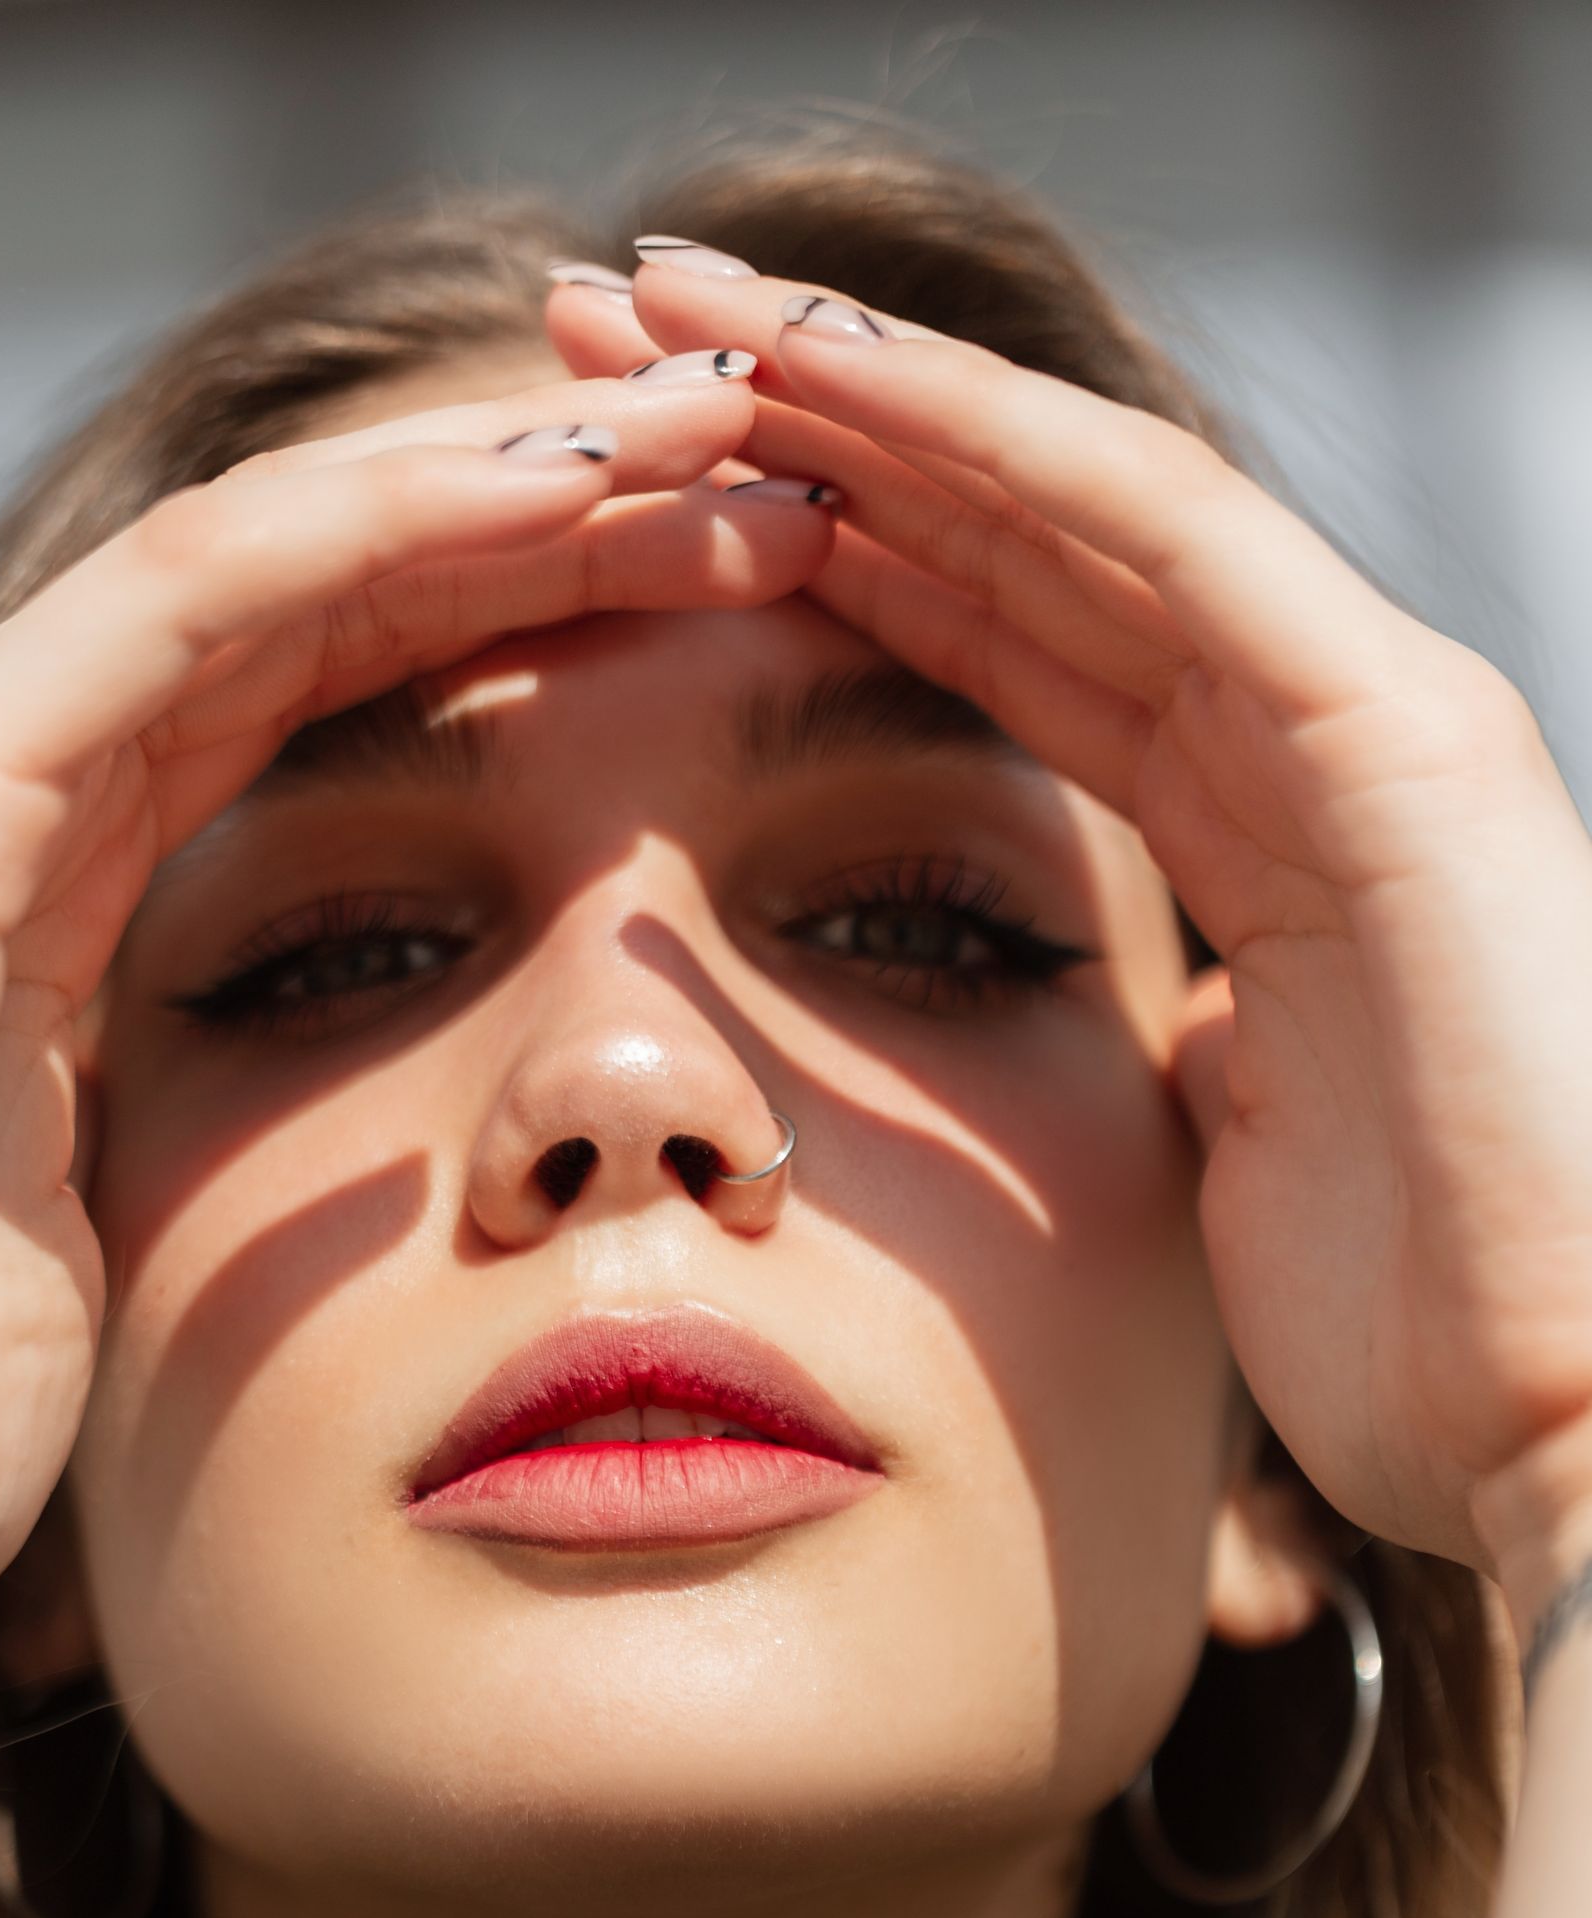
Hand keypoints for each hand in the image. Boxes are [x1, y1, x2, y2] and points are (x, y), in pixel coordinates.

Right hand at [0, 364, 832, 1646]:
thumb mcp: (168, 1256)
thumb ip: (270, 1168)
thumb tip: (427, 1194)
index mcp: (87, 895)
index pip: (346, 698)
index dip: (541, 626)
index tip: (739, 615)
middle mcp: (29, 791)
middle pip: (337, 601)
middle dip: (558, 524)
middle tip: (772, 486)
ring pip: (285, 555)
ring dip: (509, 483)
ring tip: (721, 443)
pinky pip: (199, 601)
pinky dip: (383, 527)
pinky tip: (561, 488)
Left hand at [550, 256, 1591, 1599]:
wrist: (1566, 1426)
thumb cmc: (1413, 1330)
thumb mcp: (1239, 1157)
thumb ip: (1200, 1047)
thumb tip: (1158, 1028)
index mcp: (1265, 832)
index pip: (1017, 649)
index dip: (834, 558)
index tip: (647, 508)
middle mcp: (1311, 736)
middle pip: (1022, 542)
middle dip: (815, 434)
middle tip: (607, 339)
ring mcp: (1364, 717)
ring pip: (1074, 498)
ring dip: (868, 390)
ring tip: (672, 306)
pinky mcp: (1395, 737)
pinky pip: (1162, 544)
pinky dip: (990, 447)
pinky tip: (823, 375)